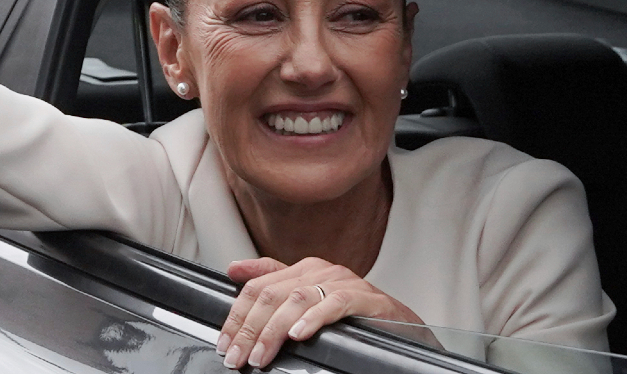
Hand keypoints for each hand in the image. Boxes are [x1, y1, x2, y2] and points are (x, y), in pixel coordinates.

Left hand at [217, 257, 426, 368]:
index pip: (258, 286)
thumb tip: (233, 269)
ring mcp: (342, 282)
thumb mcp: (309, 297)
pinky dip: (313, 319)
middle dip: (249, 328)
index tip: (225, 341)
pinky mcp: (364, 298)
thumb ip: (272, 281)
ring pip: (297, 299)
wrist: (402, 324)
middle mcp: (320, 270)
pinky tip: (298, 334)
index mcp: (303, 269)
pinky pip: (334, 304)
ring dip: (273, 330)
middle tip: (237, 356)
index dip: (237, 315)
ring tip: (260, 354)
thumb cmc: (353, 315)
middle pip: (272, 294)